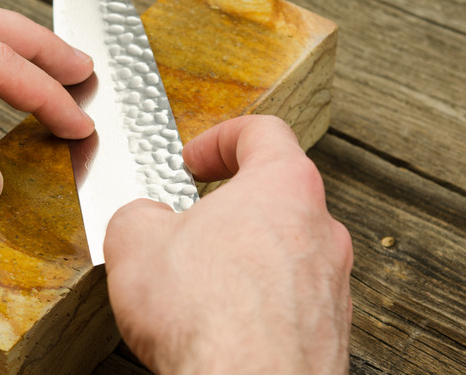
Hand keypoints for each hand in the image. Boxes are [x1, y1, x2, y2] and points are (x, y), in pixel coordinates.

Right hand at [104, 115, 351, 373]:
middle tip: (187, 225)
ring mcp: (331, 285)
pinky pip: (287, 300)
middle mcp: (321, 230)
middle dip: (225, 207)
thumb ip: (139, 213)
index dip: (219, 139)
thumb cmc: (206, 315)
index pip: (263, 132)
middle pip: (275, 196)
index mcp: (284, 186)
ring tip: (195, 283)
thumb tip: (144, 220)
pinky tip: (218, 322)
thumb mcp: (134, 240)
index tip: (192, 161)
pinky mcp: (328, 333)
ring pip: (283, 251)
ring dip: (240, 257)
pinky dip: (255, 301)